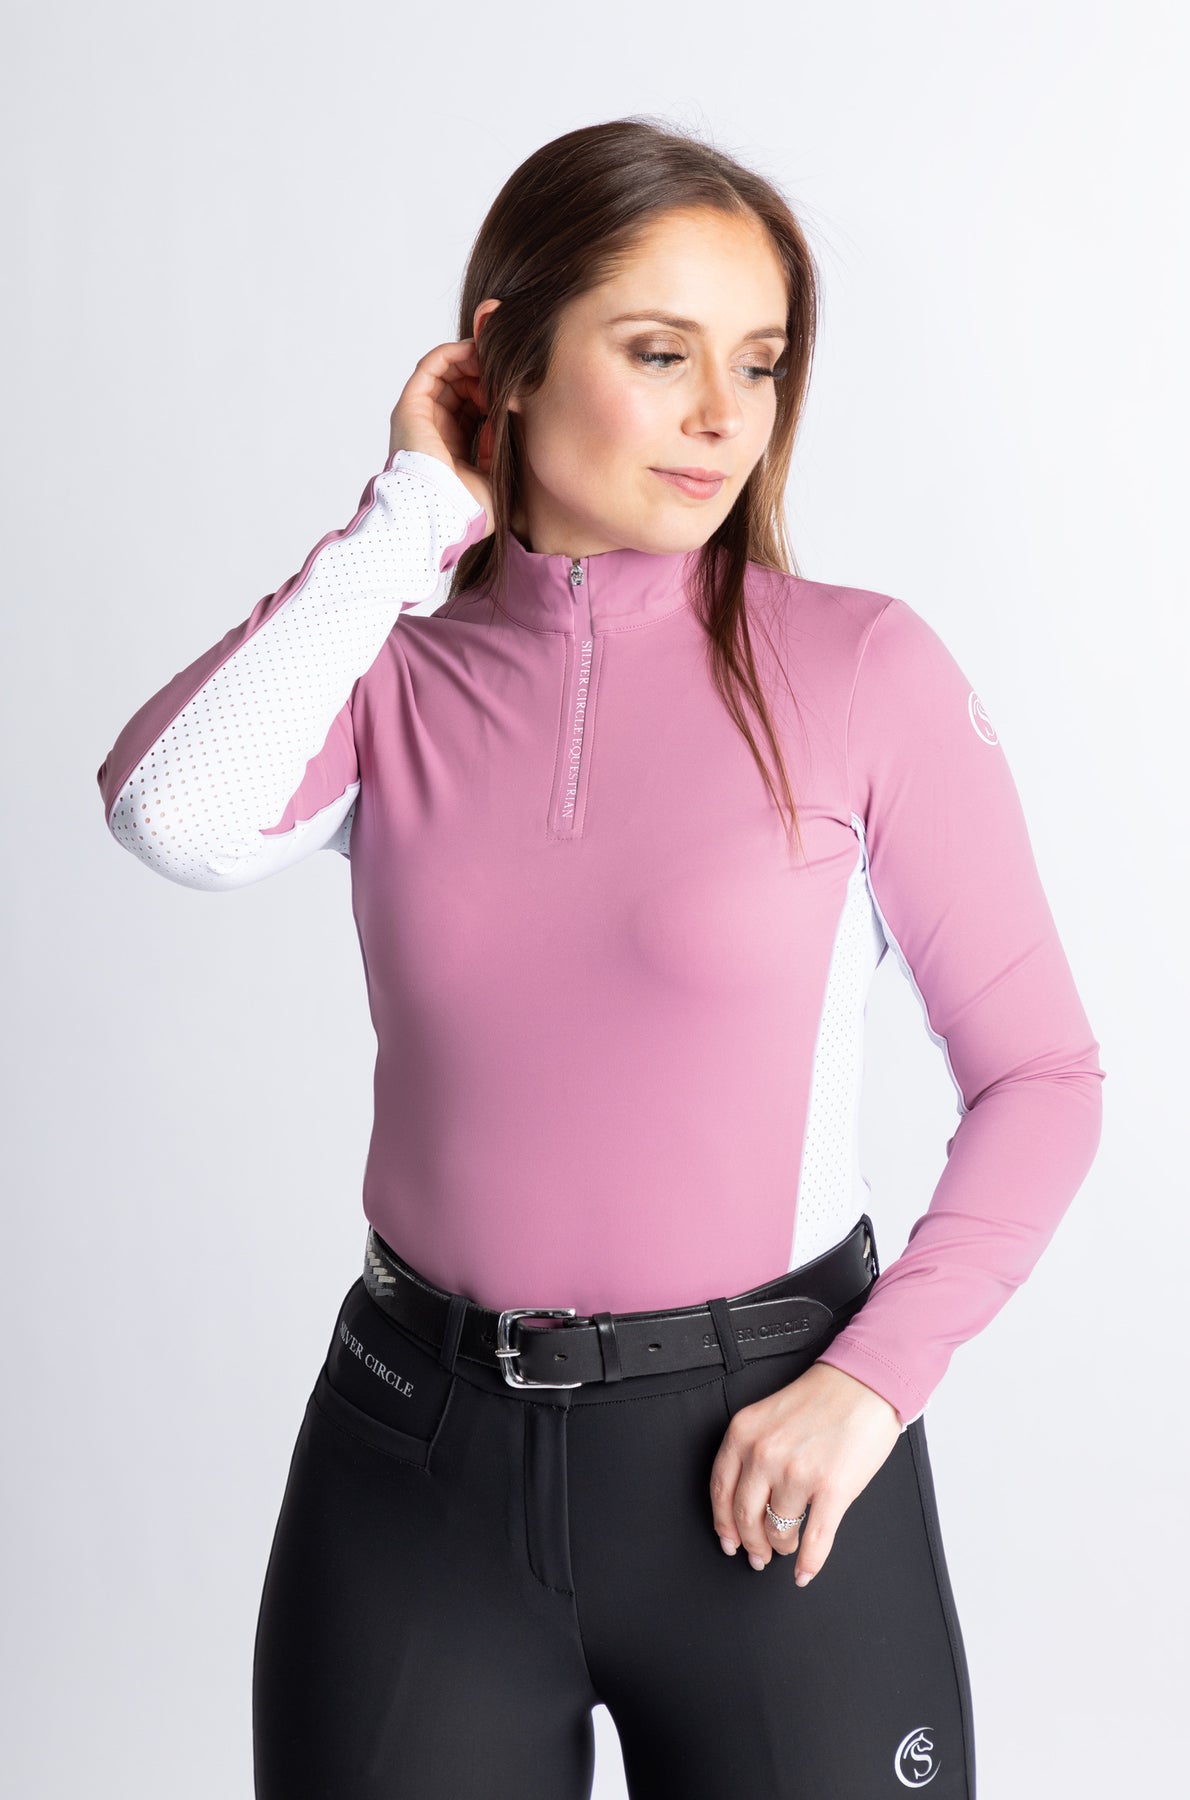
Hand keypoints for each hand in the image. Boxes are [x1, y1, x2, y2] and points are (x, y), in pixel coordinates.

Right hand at [388, 336, 494, 527]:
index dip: (491, 394)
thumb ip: (495, 451)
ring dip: (470, 360)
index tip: (513, 388)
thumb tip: (500, 424)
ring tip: (492, 355)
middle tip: (505, 368)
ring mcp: (420, 416)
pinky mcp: (410, 406)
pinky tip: (475, 350)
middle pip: (460, 388)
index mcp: (450, 447)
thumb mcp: (492, 478)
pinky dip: (452, 354)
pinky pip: (431, 367)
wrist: (442, 513)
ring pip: (446, 374)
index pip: (471, 409)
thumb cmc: (465, 508)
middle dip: (484, 374)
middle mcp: (433, 429)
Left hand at [709, 1360, 901, 1584]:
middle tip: (757, 1555)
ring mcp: (798, 1473)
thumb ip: (751, 1450)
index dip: (724, 1523)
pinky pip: (815, 1541)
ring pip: (778, 1530)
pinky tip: (804, 1572)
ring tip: (786, 1547)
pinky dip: (808, 1563)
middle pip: (744, 1517)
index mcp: (744, 1434)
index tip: (729, 1540)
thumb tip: (744, 1500)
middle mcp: (765, 1454)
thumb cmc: (822, 1396)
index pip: (721, 1491)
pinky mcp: (832, 1489)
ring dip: (781, 1546)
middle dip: (751, 1543)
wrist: (865, 1381)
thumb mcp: (768, 1415)